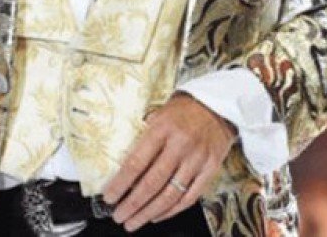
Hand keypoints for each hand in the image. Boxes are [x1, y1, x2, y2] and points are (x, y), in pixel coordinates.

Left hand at [102, 93, 236, 231]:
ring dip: (148, 212)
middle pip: (152, 183)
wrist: (218, 105)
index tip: (109, 196)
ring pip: (170, 195)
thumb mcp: (158, 113)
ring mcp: (197, 159)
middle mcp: (180, 145)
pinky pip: (189, 197)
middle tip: (119, 215)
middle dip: (132, 204)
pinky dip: (172, 211)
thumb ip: (143, 136)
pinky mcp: (210, 169)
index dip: (121, 183)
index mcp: (162, 129)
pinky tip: (157, 215)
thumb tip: (122, 163)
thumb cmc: (183, 110)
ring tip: (134, 221)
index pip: (136, 162)